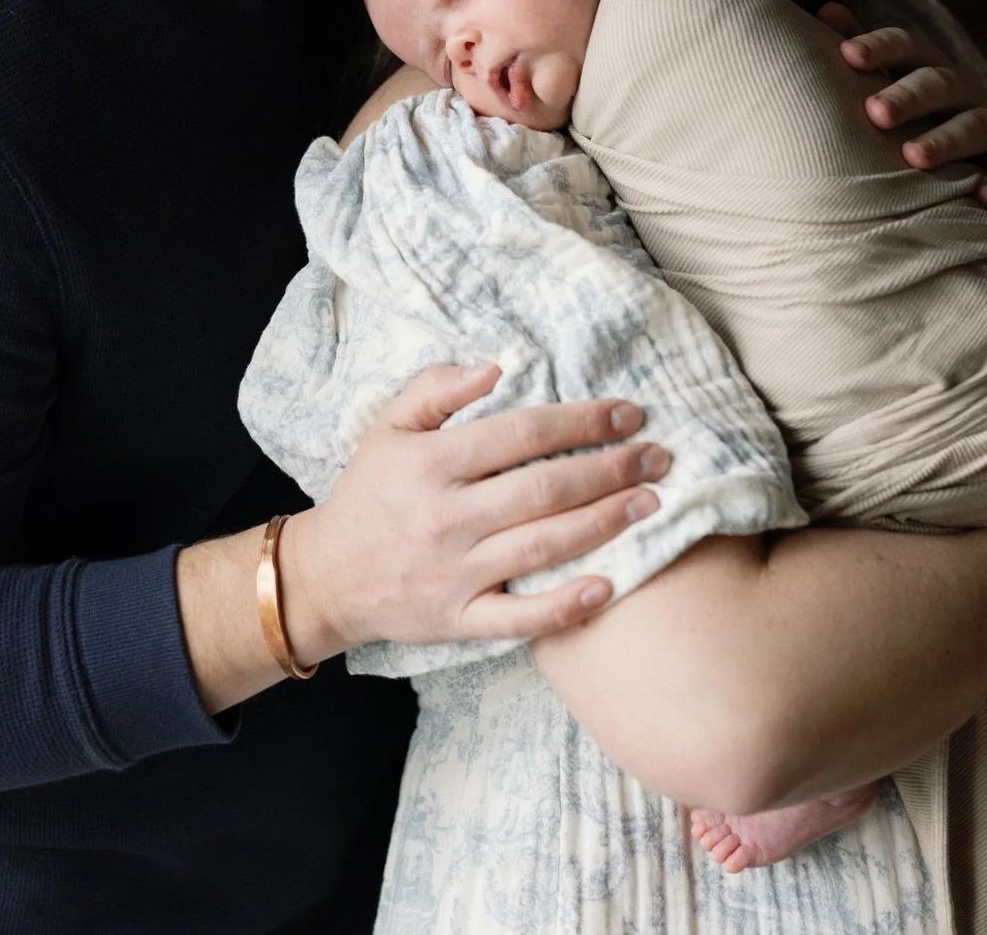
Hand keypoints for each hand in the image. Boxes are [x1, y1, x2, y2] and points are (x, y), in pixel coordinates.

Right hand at [282, 362, 669, 659]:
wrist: (327, 577)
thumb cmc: (370, 491)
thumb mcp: (388, 426)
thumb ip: (437, 388)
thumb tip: (496, 367)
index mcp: (431, 463)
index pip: (520, 434)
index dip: (579, 421)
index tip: (627, 412)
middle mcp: (446, 517)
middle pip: (543, 488)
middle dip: (609, 470)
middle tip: (659, 456)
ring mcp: (455, 573)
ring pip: (542, 546)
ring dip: (603, 523)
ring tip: (650, 503)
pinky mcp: (459, 619)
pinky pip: (520, 618)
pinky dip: (565, 605)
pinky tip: (609, 587)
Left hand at [817, 3, 986, 210]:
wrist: (956, 185)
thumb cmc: (906, 129)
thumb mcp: (883, 91)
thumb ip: (860, 54)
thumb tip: (827, 9)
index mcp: (925, 69)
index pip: (906, 48)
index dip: (880, 48)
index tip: (848, 55)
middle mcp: (961, 91)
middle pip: (938, 83)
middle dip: (908, 96)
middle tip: (876, 112)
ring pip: (973, 125)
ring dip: (945, 140)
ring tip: (913, 158)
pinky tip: (983, 196)